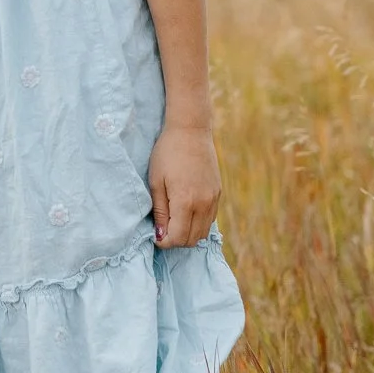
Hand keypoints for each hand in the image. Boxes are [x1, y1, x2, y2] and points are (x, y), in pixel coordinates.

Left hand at [149, 121, 220, 248]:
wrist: (191, 130)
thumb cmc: (167, 153)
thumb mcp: (156, 181)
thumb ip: (160, 211)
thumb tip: (161, 235)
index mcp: (186, 201)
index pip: (178, 238)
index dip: (164, 242)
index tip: (155, 235)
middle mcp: (203, 204)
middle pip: (192, 239)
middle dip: (175, 240)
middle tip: (162, 230)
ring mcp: (213, 199)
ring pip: (203, 232)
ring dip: (188, 234)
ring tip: (173, 222)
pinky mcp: (218, 193)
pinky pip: (210, 219)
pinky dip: (198, 223)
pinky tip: (186, 212)